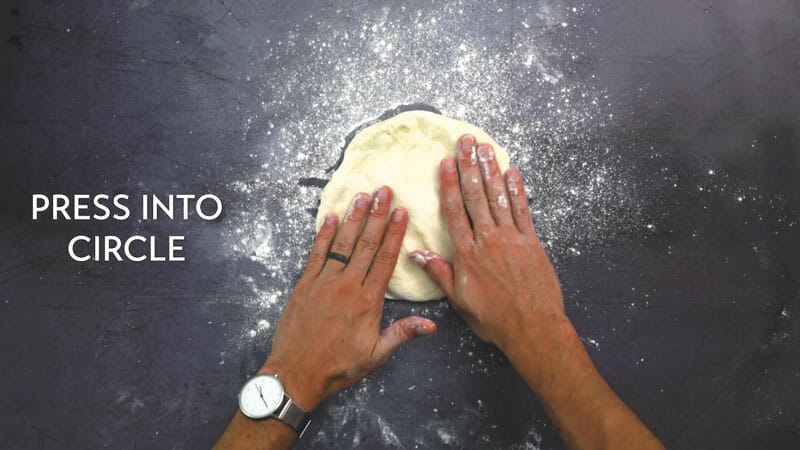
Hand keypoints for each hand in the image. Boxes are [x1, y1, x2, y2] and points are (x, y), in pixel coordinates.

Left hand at [262, 186, 435, 410]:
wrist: (296, 373)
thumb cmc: (338, 367)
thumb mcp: (376, 354)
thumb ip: (403, 334)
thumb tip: (432, 325)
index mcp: (367, 301)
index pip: (385, 259)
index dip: (394, 233)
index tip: (401, 212)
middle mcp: (347, 285)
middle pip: (366, 244)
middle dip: (377, 215)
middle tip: (384, 191)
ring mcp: (324, 282)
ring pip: (342, 243)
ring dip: (353, 218)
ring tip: (362, 195)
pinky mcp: (304, 284)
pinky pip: (316, 253)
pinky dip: (324, 234)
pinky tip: (332, 217)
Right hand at [410, 134, 566, 353]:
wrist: (533, 327)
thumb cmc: (494, 319)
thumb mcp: (460, 300)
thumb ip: (440, 273)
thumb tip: (416, 254)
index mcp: (468, 253)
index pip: (455, 211)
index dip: (449, 184)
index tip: (446, 162)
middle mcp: (488, 239)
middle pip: (476, 196)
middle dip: (469, 166)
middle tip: (465, 141)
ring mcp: (512, 238)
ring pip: (498, 197)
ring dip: (491, 170)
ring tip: (485, 148)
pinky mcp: (532, 242)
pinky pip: (523, 210)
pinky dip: (517, 190)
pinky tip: (512, 172)